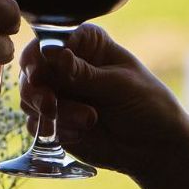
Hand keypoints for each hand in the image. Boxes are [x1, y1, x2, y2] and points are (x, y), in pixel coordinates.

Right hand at [20, 24, 188, 188]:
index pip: (50, 40)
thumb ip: (83, 73)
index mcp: (86, 44)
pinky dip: (54, 130)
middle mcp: (67, 66)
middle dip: (37, 89)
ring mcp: (59, 94)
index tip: (41, 73)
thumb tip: (50, 51)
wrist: (157, 148)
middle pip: (32, 69)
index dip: (40, 56)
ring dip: (52, 113)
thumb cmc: (148, 105)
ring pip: (31, 98)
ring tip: (88, 120)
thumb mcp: (119, 86)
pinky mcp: (54, 121)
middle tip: (50, 103)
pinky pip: (36, 124)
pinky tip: (82, 133)